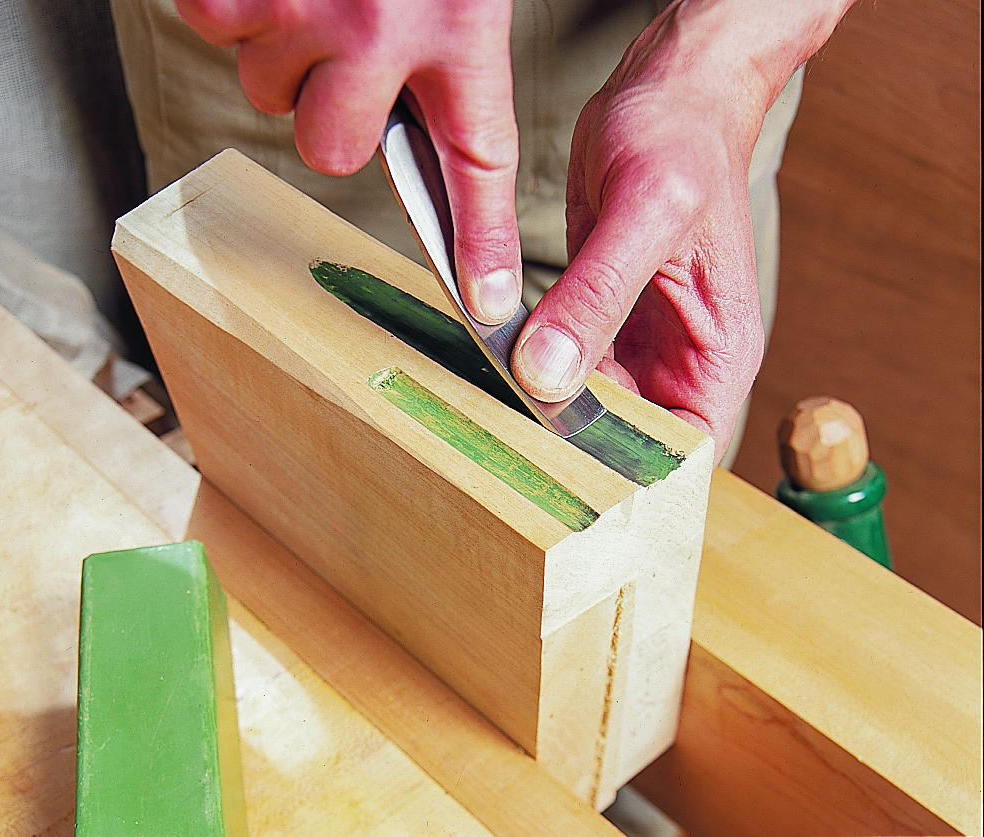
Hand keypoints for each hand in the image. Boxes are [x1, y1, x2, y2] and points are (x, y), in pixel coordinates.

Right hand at [175, 0, 522, 323]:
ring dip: (284, 48)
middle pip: (332, 149)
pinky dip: (235, 4)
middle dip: (332, 110)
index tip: (484, 303)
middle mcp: (382, 27)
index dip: (480, 236)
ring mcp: (302, 10)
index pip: (477, 158)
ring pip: (269, 90)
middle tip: (347, 45)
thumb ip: (450, 51)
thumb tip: (423, 140)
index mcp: (460, 22)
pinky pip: (217, 29)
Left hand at [510, 0, 853, 460]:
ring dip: (545, 409)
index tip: (567, 486)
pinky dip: (531, 368)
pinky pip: (562, 363)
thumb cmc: (683, 140)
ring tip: (494, 417)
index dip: (633, 478)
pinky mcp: (597, 319)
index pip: (684, 450)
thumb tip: (550, 374)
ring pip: (589, 406)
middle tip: (509, 452)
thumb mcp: (646, 213)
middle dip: (574, 449)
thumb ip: (599, 296)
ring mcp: (636, 344)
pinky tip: (496, 369)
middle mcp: (680, 360)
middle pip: (628, 439)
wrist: (668, 91)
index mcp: (719, 352)